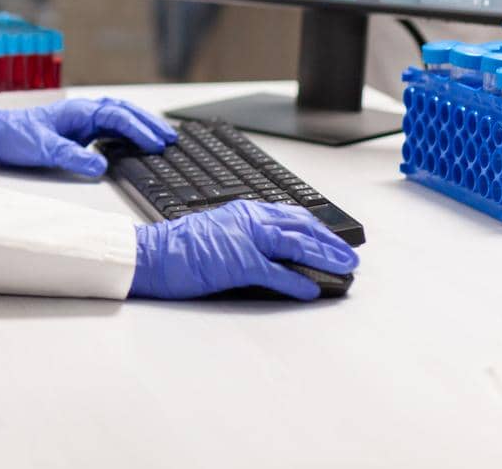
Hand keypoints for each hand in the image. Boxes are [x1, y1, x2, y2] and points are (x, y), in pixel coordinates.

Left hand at [0, 96, 177, 176]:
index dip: (138, 130)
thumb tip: (100, 166)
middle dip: (148, 124)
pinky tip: (136, 141)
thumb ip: (72, 157)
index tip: (155, 143)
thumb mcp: (44, 150)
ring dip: (141, 125)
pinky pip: (110, 126)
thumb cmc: (17, 137)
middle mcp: (84, 112)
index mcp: (79, 111)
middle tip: (170, 137)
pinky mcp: (79, 129)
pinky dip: (127, 131)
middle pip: (124, 112)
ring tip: (161, 137)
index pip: (117, 117)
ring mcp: (82, 119)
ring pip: (120, 117)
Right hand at [128, 199, 359, 300]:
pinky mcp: (239, 262)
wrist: (150, 254)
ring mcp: (244, 239)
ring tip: (344, 269)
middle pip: (300, 227)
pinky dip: (298, 281)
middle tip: (350, 256)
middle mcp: (247, 219)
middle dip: (330, 241)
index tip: (334, 238)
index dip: (317, 228)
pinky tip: (311, 290)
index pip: (290, 215)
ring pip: (296, 244)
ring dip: (325, 257)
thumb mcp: (217, 234)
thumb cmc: (177, 249)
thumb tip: (272, 255)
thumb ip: (245, 237)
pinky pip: (277, 272)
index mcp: (242, 211)